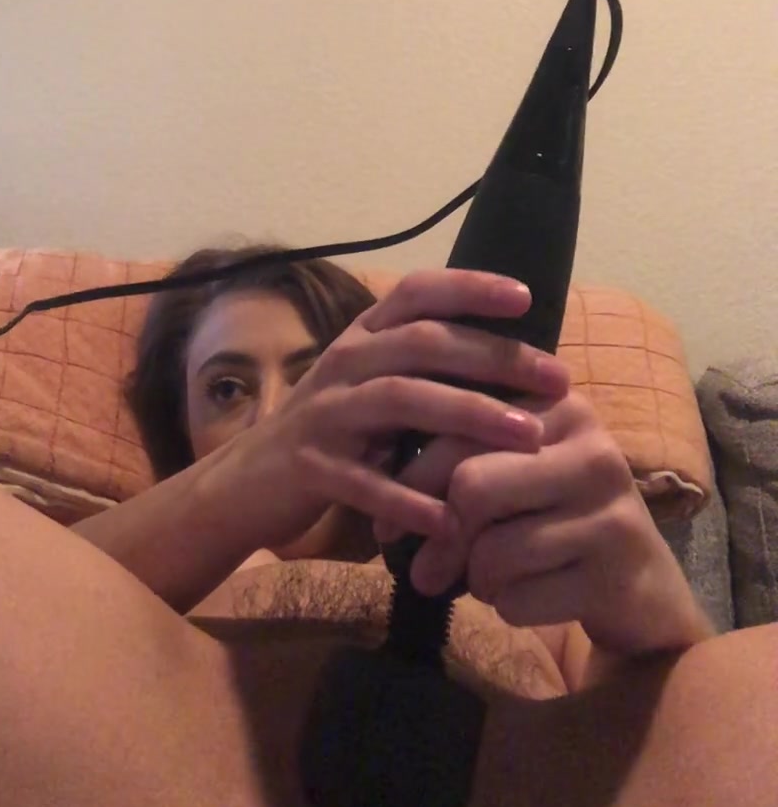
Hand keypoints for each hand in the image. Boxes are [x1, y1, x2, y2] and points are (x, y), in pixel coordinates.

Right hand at [223, 267, 568, 557]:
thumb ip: (424, 364)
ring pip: (402, 399)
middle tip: (557, 378)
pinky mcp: (312, 466)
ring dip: (470, 415)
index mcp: (363, 336)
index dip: (470, 288)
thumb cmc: (334, 427)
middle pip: (424, 344)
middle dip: (495, 358)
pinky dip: (411, 500)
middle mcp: (344, 361)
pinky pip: (367, 482)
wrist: (249, 480)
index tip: (526, 296)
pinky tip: (454, 518)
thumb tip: (513, 354)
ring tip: (528, 436)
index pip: (417, 293)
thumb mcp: (372, 382)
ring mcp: (326, 412)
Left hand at [379, 385, 708, 655]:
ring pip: (494, 551)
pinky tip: (531, 598)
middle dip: (440, 539)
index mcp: (558, 405)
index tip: (389, 525)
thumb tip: (383, 506)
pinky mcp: (616, 570)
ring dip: (478, 580)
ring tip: (492, 580)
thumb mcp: (511, 476)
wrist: (641, 587)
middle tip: (425, 571)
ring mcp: (611, 508)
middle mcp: (592, 447)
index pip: (459, 430)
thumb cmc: (558, 519)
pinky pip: (520, 599)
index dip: (411, 481)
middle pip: (473, 487)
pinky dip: (508, 608)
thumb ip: (456, 468)